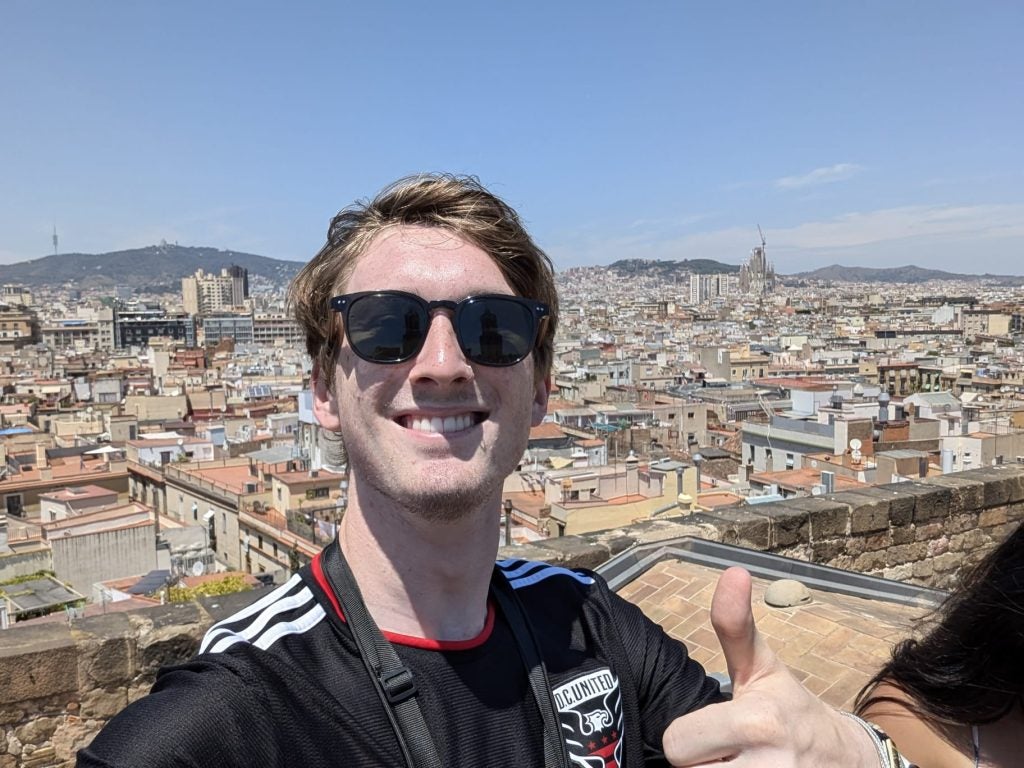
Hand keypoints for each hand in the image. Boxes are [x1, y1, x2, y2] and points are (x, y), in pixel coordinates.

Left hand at [661, 567, 879, 766]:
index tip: (711, 730)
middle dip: (701, 764)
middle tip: (724, 752)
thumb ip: (734, 625)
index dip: (688, 738)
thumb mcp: (763, 667)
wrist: (849, 760)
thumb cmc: (792, 709)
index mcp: (756, 723)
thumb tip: (733, 570)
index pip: (677, 743)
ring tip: (734, 765)